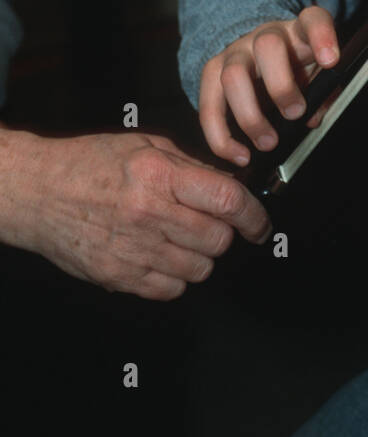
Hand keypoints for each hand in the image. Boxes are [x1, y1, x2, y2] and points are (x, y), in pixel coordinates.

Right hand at [0, 126, 271, 299]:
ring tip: (180, 238)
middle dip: (224, 234)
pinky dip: (175, 278)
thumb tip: (233, 183)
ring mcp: (132, 250)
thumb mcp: (145, 146)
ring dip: (200, 257)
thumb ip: (192, 165)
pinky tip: (161, 256)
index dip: (254, 215)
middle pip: (218, 240)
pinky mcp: (118, 277)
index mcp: (159, 175)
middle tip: (211, 225)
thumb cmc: (90, 163)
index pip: (227, 200)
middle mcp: (148, 214)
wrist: (38, 192)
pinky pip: (171, 290)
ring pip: (200, 270)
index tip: (259, 223)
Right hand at [199, 7, 339, 165]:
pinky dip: (221, 136)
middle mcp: (265, 36)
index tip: (330, 61)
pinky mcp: (212, 72)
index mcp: (298, 32)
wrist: (256, 57)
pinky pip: (209, 105)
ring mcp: (236, 52)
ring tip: (268, 143)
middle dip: (282, 84)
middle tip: (295, 113)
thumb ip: (322, 94)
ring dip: (251, 115)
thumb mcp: (315, 75)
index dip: (322, 37)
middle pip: (268, 46)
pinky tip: (239, 155)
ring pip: (233, 74)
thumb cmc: (294, 68)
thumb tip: (312, 118)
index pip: (313, 20)